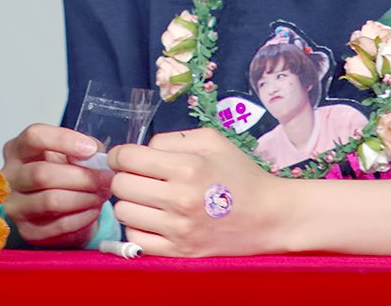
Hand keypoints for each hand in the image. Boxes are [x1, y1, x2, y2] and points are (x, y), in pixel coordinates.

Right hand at [1, 123, 112, 247]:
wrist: (60, 210)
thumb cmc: (63, 174)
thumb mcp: (71, 154)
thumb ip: (83, 149)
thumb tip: (94, 155)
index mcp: (17, 149)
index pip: (33, 137)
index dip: (63, 140)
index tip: (90, 149)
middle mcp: (9, 177)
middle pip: (42, 174)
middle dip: (81, 176)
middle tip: (105, 178)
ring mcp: (15, 206)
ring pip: (51, 201)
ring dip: (84, 198)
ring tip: (101, 195)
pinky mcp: (27, 231)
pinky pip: (59, 225)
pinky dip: (82, 217)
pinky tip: (92, 210)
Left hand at [109, 127, 286, 256]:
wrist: (271, 216)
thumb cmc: (241, 174)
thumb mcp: (211, 141)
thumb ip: (172, 138)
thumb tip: (142, 149)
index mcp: (187, 167)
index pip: (128, 158)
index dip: (119, 155)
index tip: (125, 158)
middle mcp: (179, 199)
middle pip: (120, 185)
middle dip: (124, 176)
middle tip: (139, 177)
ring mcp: (179, 229)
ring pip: (123, 212)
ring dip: (130, 202)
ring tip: (147, 198)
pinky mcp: (180, 251)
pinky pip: (136, 238)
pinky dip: (138, 227)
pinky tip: (153, 218)